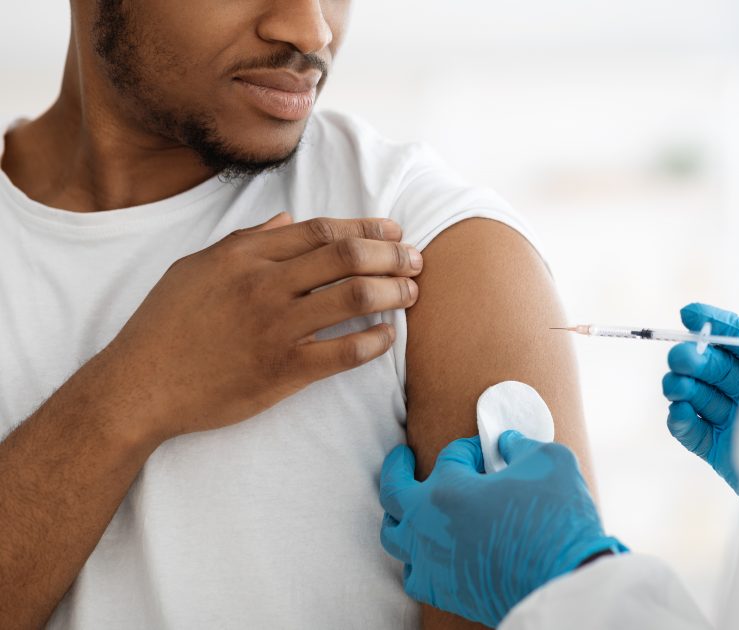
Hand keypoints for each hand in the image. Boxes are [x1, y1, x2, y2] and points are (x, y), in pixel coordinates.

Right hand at [97, 213, 422, 445]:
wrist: (139, 385)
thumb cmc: (165, 325)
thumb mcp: (196, 267)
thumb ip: (246, 240)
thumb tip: (286, 218)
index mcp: (246, 256)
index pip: (322, 231)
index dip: (366, 228)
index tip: (394, 232)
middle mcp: (265, 285)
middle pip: (347, 257)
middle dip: (392, 255)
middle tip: (417, 260)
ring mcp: (276, 328)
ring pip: (353, 297)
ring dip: (392, 292)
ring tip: (412, 292)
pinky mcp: (283, 370)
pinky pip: (343, 352)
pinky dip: (373, 342)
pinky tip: (388, 336)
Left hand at [379, 431, 625, 627]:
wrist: (563, 584)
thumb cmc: (556, 520)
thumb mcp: (549, 461)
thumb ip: (521, 445)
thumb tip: (508, 444)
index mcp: (448, 490)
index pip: (450, 456)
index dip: (471, 447)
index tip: (488, 449)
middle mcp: (428, 526)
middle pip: (393, 491)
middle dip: (396, 467)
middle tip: (402, 456)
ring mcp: (431, 562)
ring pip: (394, 536)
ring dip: (398, 515)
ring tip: (406, 507)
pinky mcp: (443, 592)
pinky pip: (413, 575)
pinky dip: (415, 560)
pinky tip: (428, 552)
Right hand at [662, 303, 738, 495]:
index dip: (716, 325)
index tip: (689, 313)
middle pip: (713, 366)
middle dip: (693, 357)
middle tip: (681, 357)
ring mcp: (732, 420)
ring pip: (696, 395)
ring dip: (681, 387)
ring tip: (677, 386)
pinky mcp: (718, 450)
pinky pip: (692, 432)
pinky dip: (681, 421)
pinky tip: (679, 411)